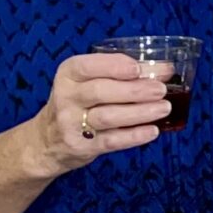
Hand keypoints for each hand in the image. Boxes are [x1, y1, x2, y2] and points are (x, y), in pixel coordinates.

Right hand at [35, 55, 169, 175]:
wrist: (48, 140)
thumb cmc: (78, 104)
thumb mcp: (87, 82)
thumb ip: (120, 74)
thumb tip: (163, 69)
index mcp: (68, 74)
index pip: (87, 66)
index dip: (113, 66)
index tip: (137, 68)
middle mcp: (66, 97)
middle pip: (100, 91)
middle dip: (134, 90)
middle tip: (160, 90)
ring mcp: (72, 123)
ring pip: (107, 116)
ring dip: (139, 112)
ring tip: (163, 108)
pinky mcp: (82, 146)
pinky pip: (111, 141)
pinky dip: (134, 136)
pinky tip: (153, 130)